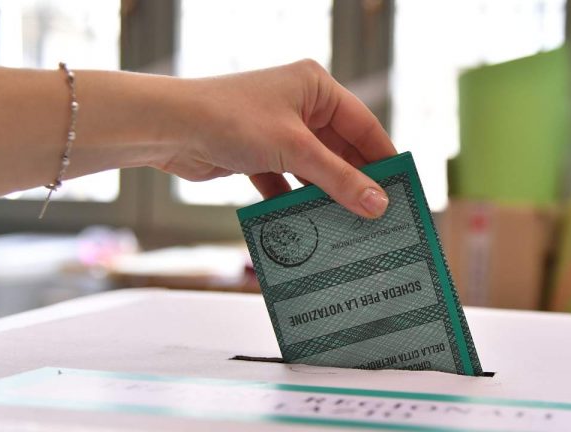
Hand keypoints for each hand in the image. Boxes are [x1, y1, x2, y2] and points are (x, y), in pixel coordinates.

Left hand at [157, 59, 396, 217]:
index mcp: (315, 87)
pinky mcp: (257, 153)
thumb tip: (378, 204)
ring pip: (314, 168)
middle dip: (354, 182)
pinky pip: (287, 181)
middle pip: (339, 150)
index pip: (363, 125)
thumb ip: (339, 179)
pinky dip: (295, 201)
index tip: (402, 189)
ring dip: (326, 195)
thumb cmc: (231, 120)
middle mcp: (299, 104)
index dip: (383, 158)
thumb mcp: (295, 150)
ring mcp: (277, 130)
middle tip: (377, 216)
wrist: (169, 128)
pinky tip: (308, 224)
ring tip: (349, 226)